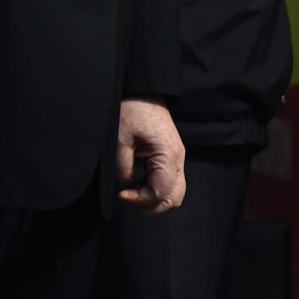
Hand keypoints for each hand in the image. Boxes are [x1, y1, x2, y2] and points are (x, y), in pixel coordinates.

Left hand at [116, 97, 185, 213]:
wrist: (145, 93)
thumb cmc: (132, 113)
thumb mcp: (120, 141)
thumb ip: (123, 170)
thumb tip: (127, 188)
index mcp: (167, 154)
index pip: (160, 193)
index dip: (139, 200)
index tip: (121, 194)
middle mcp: (178, 159)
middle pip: (173, 199)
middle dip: (150, 206)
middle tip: (128, 198)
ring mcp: (178, 159)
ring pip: (174, 194)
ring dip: (154, 200)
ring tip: (134, 192)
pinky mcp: (173, 157)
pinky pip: (171, 183)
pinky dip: (157, 190)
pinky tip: (139, 183)